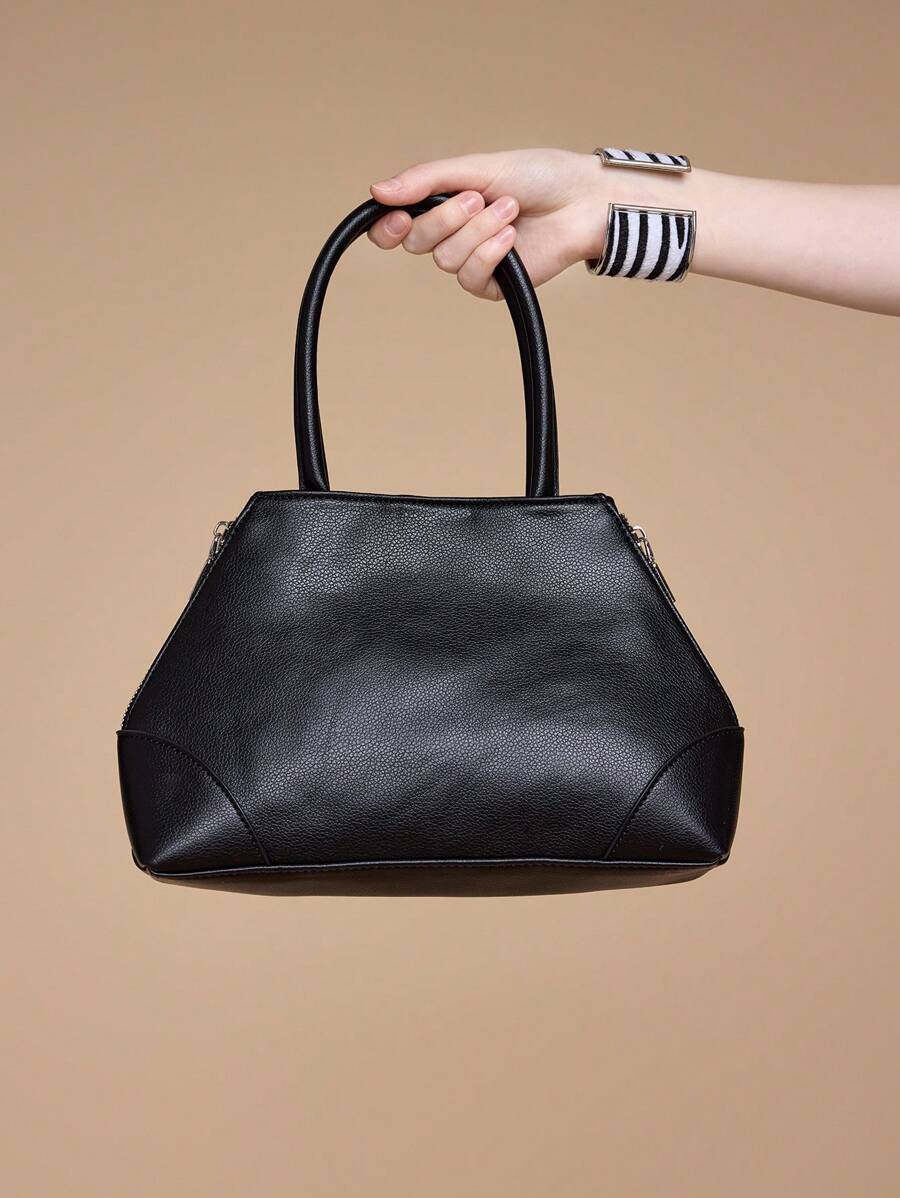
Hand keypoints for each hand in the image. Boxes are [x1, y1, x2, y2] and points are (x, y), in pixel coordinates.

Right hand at [368, 149, 606, 299]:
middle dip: (447, 218)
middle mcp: (452, 237)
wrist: (582, 201)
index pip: (394, 229)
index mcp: (442, 207)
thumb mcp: (475, 168)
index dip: (387, 228)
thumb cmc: (537, 176)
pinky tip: (512, 237)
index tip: (397, 217)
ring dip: (478, 230)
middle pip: (417, 243)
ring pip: (445, 260)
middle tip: (479, 198)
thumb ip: (426, 180)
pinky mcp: (494, 286)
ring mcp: (472, 263)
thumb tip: (377, 191)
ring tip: (510, 210)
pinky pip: (471, 278)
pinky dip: (490, 253)